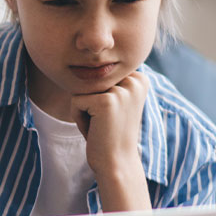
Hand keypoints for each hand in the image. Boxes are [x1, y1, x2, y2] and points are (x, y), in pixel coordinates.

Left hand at [69, 71, 149, 211]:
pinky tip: (95, 129)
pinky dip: (79, 118)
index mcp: (140, 78)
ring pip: (82, 90)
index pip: (100, 74)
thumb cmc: (110, 133)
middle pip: (91, 80)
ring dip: (84, 110)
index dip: (98, 96)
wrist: (117, 162)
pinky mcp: (106, 101)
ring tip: (101, 125)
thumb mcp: (115, 101)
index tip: (112, 115)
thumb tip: (90, 53)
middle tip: (105, 122)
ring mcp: (122, 91)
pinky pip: (75, 101)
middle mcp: (135, 80)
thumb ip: (108, 81)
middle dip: (90, 102)